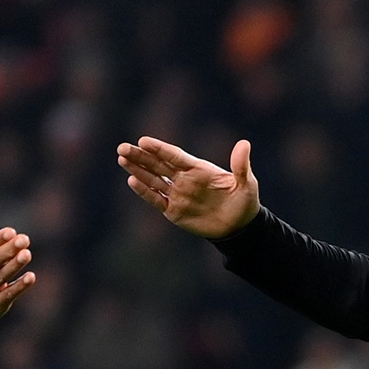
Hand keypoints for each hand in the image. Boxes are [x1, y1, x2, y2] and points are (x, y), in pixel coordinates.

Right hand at [118, 135, 260, 237]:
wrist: (240, 228)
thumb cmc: (244, 202)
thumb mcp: (247, 183)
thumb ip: (241, 165)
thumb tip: (244, 144)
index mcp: (199, 169)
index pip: (175, 156)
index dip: (159, 149)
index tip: (143, 141)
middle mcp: (185, 179)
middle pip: (158, 164)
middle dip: (140, 156)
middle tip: (122, 147)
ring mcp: (178, 194)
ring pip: (153, 179)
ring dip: (137, 170)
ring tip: (121, 159)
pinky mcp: (174, 211)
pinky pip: (156, 199)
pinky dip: (145, 191)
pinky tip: (132, 181)